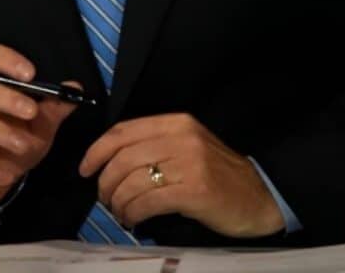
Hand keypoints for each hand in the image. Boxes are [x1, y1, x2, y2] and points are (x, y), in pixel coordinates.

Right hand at [0, 43, 80, 211]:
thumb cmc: (10, 146)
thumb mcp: (37, 127)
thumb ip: (53, 108)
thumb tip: (75, 88)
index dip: (6, 61)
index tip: (30, 74)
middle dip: (6, 98)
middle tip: (31, 112)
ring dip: (0, 131)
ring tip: (24, 145)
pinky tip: (7, 174)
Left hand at [78, 113, 284, 236]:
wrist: (259, 195)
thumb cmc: (218, 174)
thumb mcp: (187, 147)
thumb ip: (155, 145)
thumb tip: (111, 161)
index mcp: (176, 123)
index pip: (124, 130)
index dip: (97, 150)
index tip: (85, 168)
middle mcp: (181, 138)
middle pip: (123, 157)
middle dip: (105, 182)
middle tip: (104, 198)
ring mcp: (188, 163)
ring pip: (132, 181)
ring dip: (117, 202)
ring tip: (120, 213)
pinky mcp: (194, 191)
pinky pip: (148, 202)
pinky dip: (133, 214)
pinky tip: (133, 221)